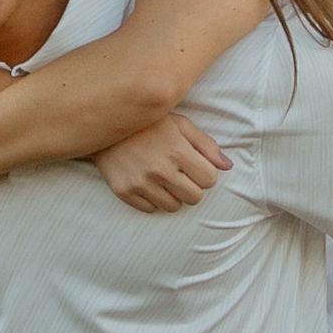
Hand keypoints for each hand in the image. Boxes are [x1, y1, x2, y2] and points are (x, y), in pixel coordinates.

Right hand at [97, 114, 228, 214]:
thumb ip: (206, 145)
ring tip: (164, 178)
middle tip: (181, 175)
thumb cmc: (148, 123)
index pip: (209, 180)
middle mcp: (160, 169)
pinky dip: (153, 199)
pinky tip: (148, 183)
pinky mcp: (124, 192)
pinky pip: (150, 209)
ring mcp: (140, 183)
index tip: (196, 167)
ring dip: (173, 195)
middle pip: (194, 198)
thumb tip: (227, 166)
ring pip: (173, 207)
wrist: (104, 124)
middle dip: (193, 187)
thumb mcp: (180, 124)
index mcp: (177, 150)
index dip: (206, 174)